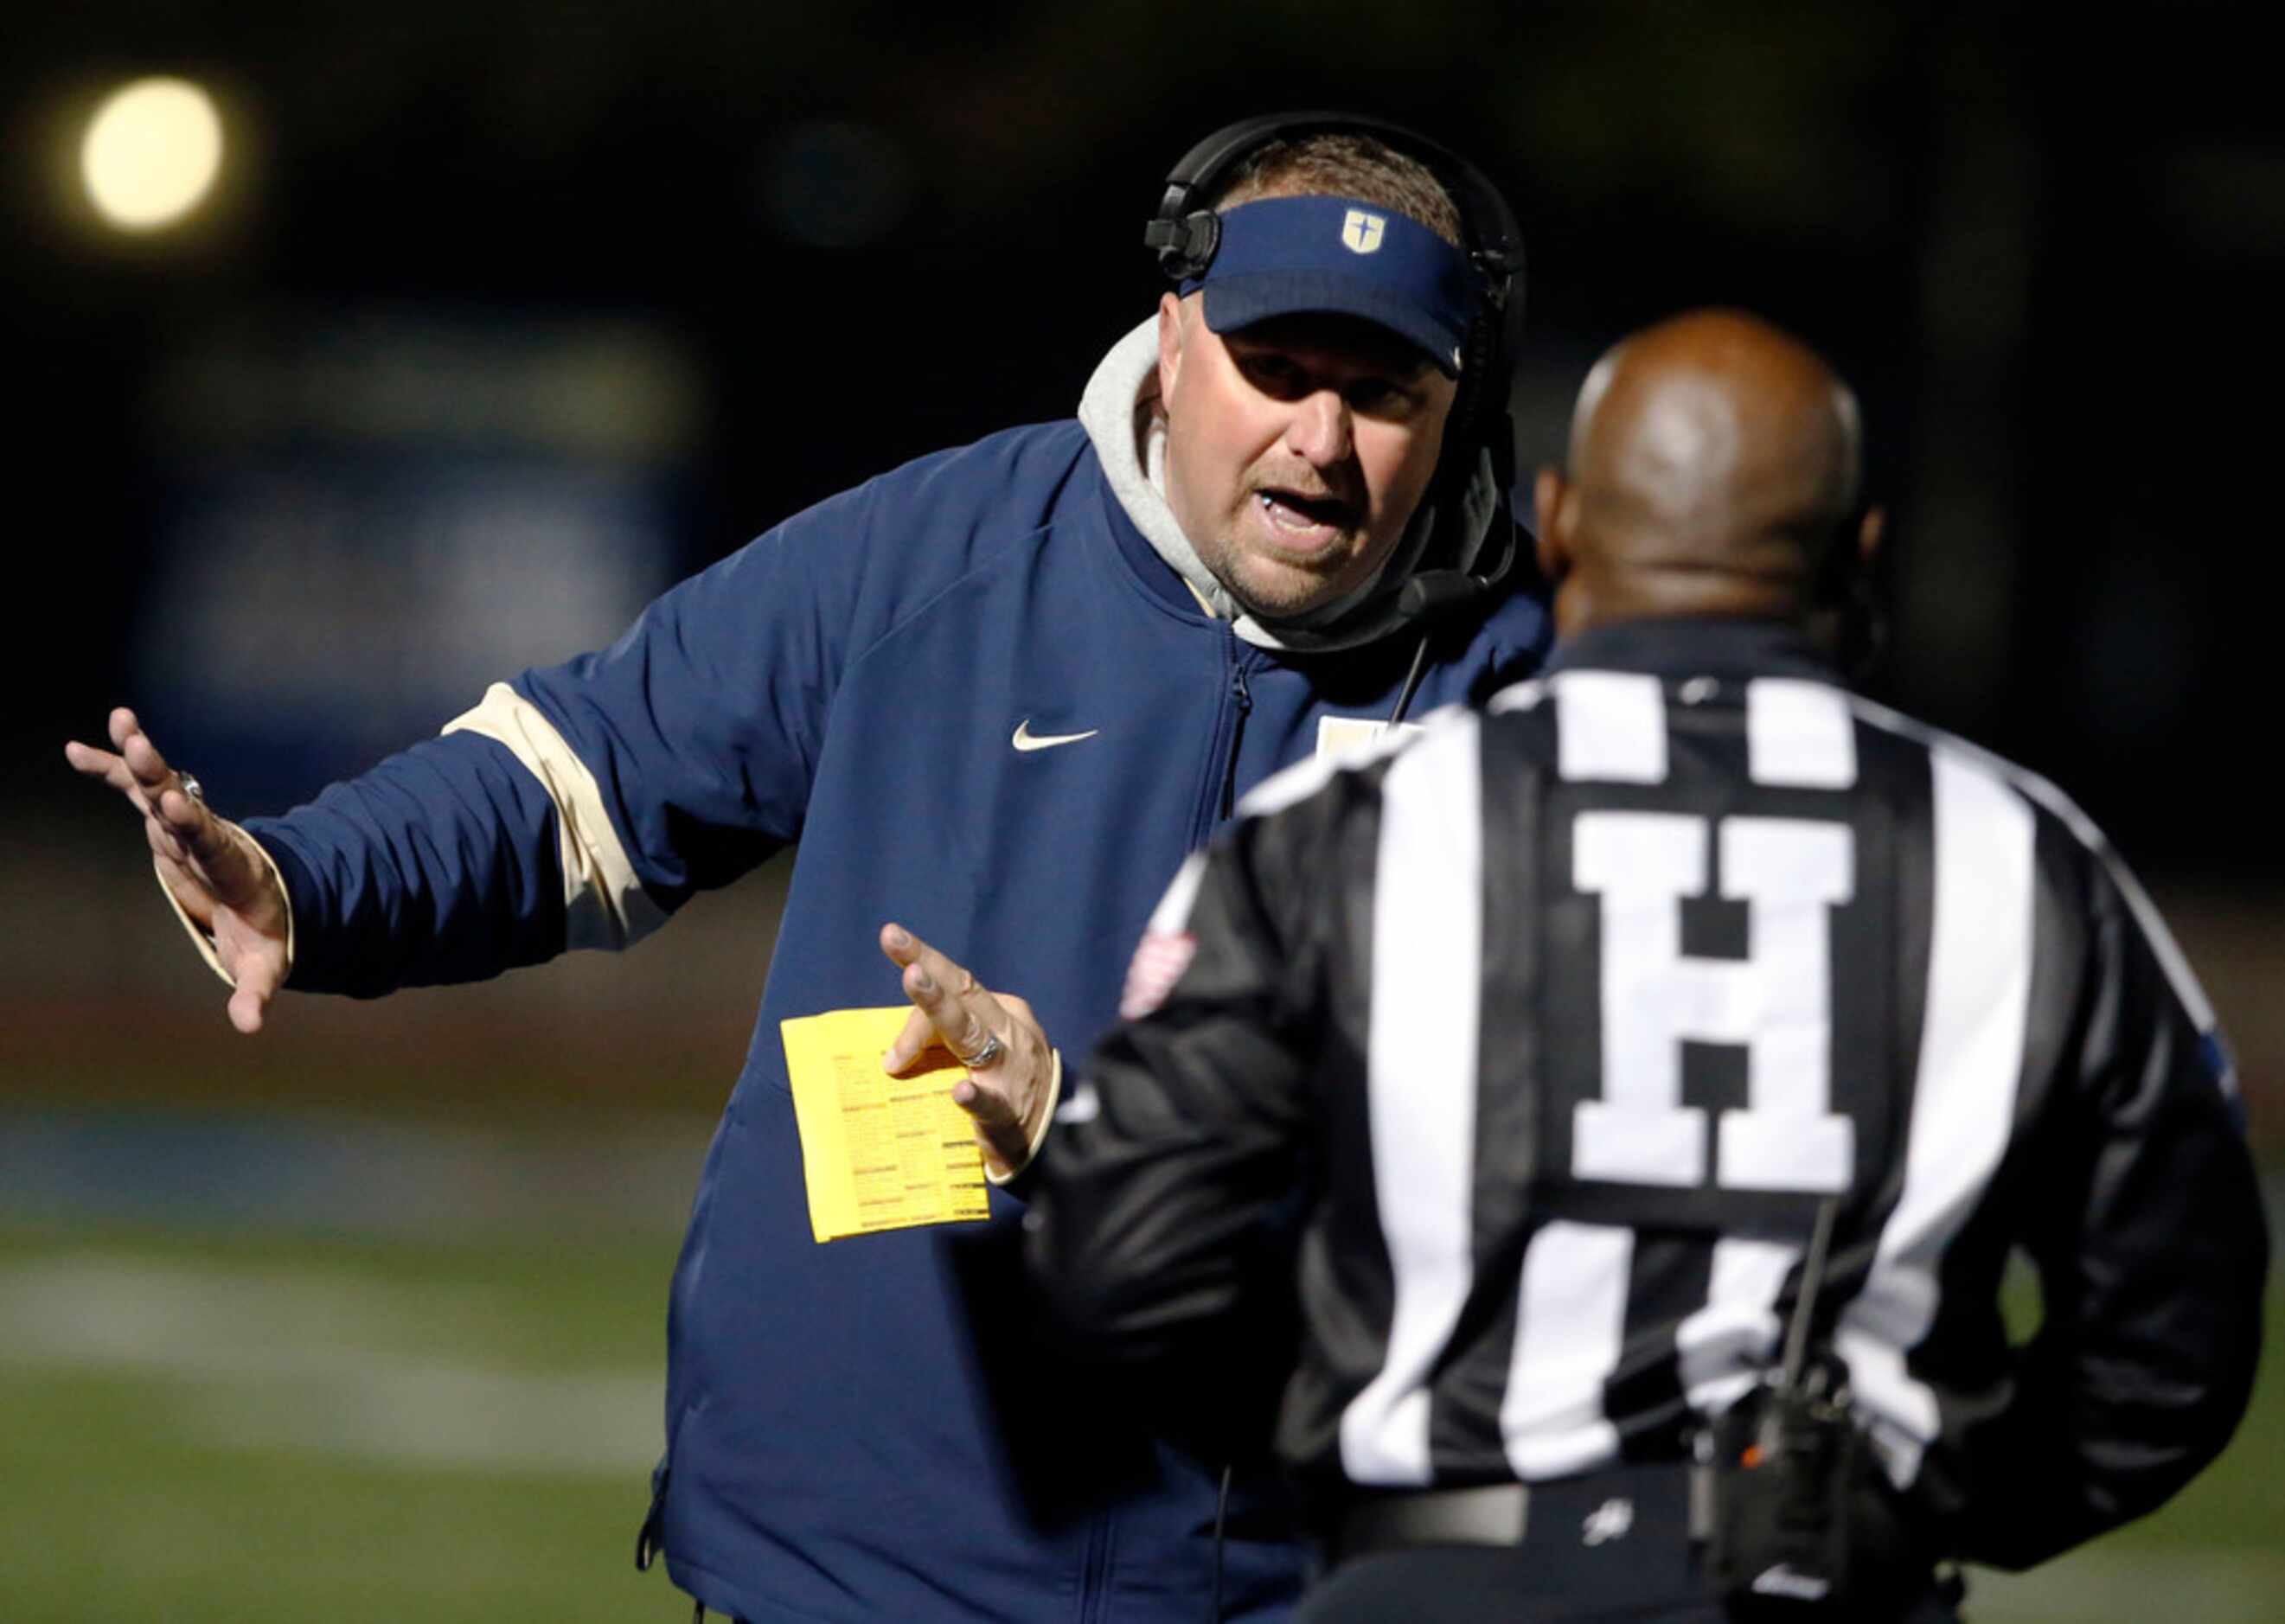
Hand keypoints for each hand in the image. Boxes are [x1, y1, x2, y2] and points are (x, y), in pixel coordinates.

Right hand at [64, 707, 290, 1034]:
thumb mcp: (266, 966)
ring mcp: (185, 824)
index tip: (178, 801)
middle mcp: (208, 836)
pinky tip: (75, 748)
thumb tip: (249, 1027)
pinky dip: (109, 769)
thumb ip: (257, 992)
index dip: (196, 823)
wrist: (270, 900)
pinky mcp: (165, 821)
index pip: (212, 840)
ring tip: (120, 720)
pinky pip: (134, 790)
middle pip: (183, 802)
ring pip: (159, 786)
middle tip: (142, 743)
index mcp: (233, 866)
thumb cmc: (267, 934)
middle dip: (162, 776)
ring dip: (138, 756)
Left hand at [879, 923, 1053, 1178]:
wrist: (1058, 1139)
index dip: (922, 968)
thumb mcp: (981, 1055)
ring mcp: (1009, 1069)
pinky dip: (973, 1096)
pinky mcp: (1008, 1112)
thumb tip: (892, 1057)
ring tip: (913, 979)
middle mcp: (1008, 1032)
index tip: (890, 939)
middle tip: (892, 936)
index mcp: (1002, 1014)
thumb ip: (942, 1046)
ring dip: (938, 1006)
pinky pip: (988, 1101)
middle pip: (961, 991)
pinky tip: (960, 1092)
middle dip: (926, 963)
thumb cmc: (1008, 1089)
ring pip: (969, 1031)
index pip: (956, 987)